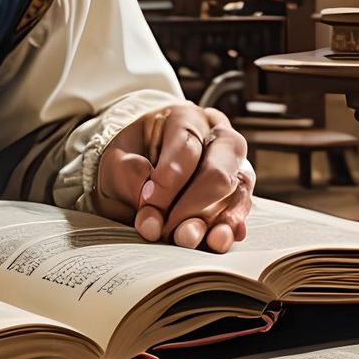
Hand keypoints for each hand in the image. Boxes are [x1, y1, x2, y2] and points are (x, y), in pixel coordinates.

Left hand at [90, 103, 253, 252]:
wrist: (139, 170)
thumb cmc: (130, 159)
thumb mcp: (116, 160)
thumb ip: (127, 175)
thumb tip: (148, 205)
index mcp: (185, 118)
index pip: (187, 146)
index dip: (169, 180)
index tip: (148, 204)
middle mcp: (218, 137)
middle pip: (219, 170)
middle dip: (192, 205)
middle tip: (166, 229)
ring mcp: (234, 165)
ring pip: (235, 192)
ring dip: (212, 221)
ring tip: (187, 239)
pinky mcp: (240, 192)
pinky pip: (243, 210)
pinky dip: (229, 228)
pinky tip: (216, 240)